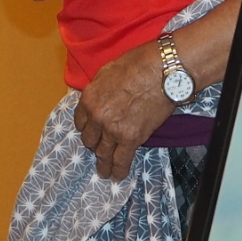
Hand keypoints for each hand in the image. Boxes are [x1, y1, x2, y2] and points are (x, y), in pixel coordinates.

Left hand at [73, 41, 175, 180]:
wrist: (161, 71)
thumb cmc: (137, 64)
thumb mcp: (107, 71)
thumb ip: (99, 88)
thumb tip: (100, 96)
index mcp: (89, 98)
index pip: (80, 121)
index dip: (87, 128)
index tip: (92, 132)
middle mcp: (97, 117)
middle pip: (90, 139)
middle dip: (94, 145)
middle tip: (100, 150)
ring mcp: (112, 130)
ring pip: (103, 154)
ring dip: (103, 164)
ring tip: (104, 172)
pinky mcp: (131, 139)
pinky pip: (121, 160)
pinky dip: (119, 170)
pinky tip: (118, 176)